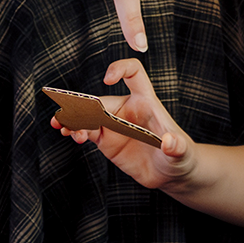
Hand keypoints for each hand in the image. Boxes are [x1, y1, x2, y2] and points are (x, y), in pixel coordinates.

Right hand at [52, 58, 195, 188]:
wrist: (171, 173)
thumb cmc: (181, 155)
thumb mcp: (182, 152)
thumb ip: (177, 147)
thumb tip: (169, 142)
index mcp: (146, 102)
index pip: (134, 74)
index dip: (120, 69)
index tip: (107, 79)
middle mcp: (127, 109)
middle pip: (101, 100)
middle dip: (82, 105)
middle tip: (68, 117)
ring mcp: (114, 124)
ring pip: (88, 115)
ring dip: (73, 118)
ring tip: (62, 127)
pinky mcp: (106, 139)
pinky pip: (86, 130)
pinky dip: (74, 130)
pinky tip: (69, 134)